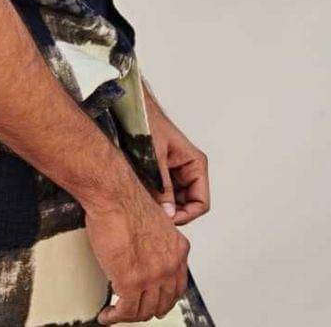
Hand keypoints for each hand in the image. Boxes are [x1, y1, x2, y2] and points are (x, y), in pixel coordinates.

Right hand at [83, 167, 189, 323]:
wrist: (114, 195)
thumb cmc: (127, 200)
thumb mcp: (156, 222)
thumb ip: (157, 242)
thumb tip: (146, 253)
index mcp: (178, 249)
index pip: (177, 286)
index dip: (163, 297)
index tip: (153, 300)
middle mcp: (169, 265)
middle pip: (162, 302)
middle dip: (147, 309)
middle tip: (134, 309)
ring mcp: (152, 276)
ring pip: (143, 310)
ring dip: (129, 315)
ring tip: (116, 313)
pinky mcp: (130, 282)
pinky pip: (125, 310)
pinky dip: (115, 316)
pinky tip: (107, 314)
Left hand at [141, 82, 210, 226]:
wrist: (130, 107)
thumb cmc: (146, 123)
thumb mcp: (154, 157)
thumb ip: (162, 186)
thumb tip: (168, 215)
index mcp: (195, 164)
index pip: (201, 203)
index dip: (187, 216)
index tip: (167, 221)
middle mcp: (188, 170)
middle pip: (187, 205)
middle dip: (172, 213)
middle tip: (153, 218)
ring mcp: (174, 172)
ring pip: (174, 202)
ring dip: (161, 206)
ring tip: (144, 205)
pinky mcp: (161, 173)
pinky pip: (162, 193)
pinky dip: (153, 199)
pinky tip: (140, 197)